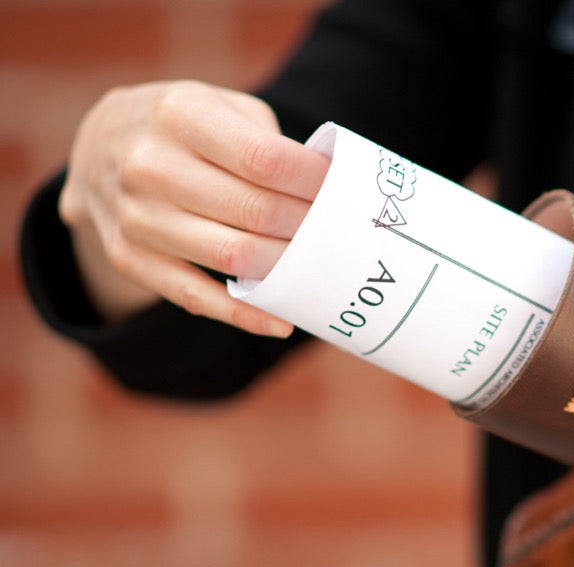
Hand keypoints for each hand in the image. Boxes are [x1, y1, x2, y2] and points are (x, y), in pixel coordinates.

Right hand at [58, 80, 331, 335]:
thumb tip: (328, 191)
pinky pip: (194, 296)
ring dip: (284, 268)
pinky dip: (242, 315)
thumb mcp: (219, 105)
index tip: (341, 196)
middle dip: (307, 227)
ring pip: (231, 256)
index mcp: (179, 115)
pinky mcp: (128, 257)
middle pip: (255, 211)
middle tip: (336, 235)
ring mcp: (135, 216)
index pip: (266, 160)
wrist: (99, 146)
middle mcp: (149, 164)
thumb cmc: (184, 127)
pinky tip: (279, 321)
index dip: (313, 184)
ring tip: (315, 266)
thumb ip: (268, 140)